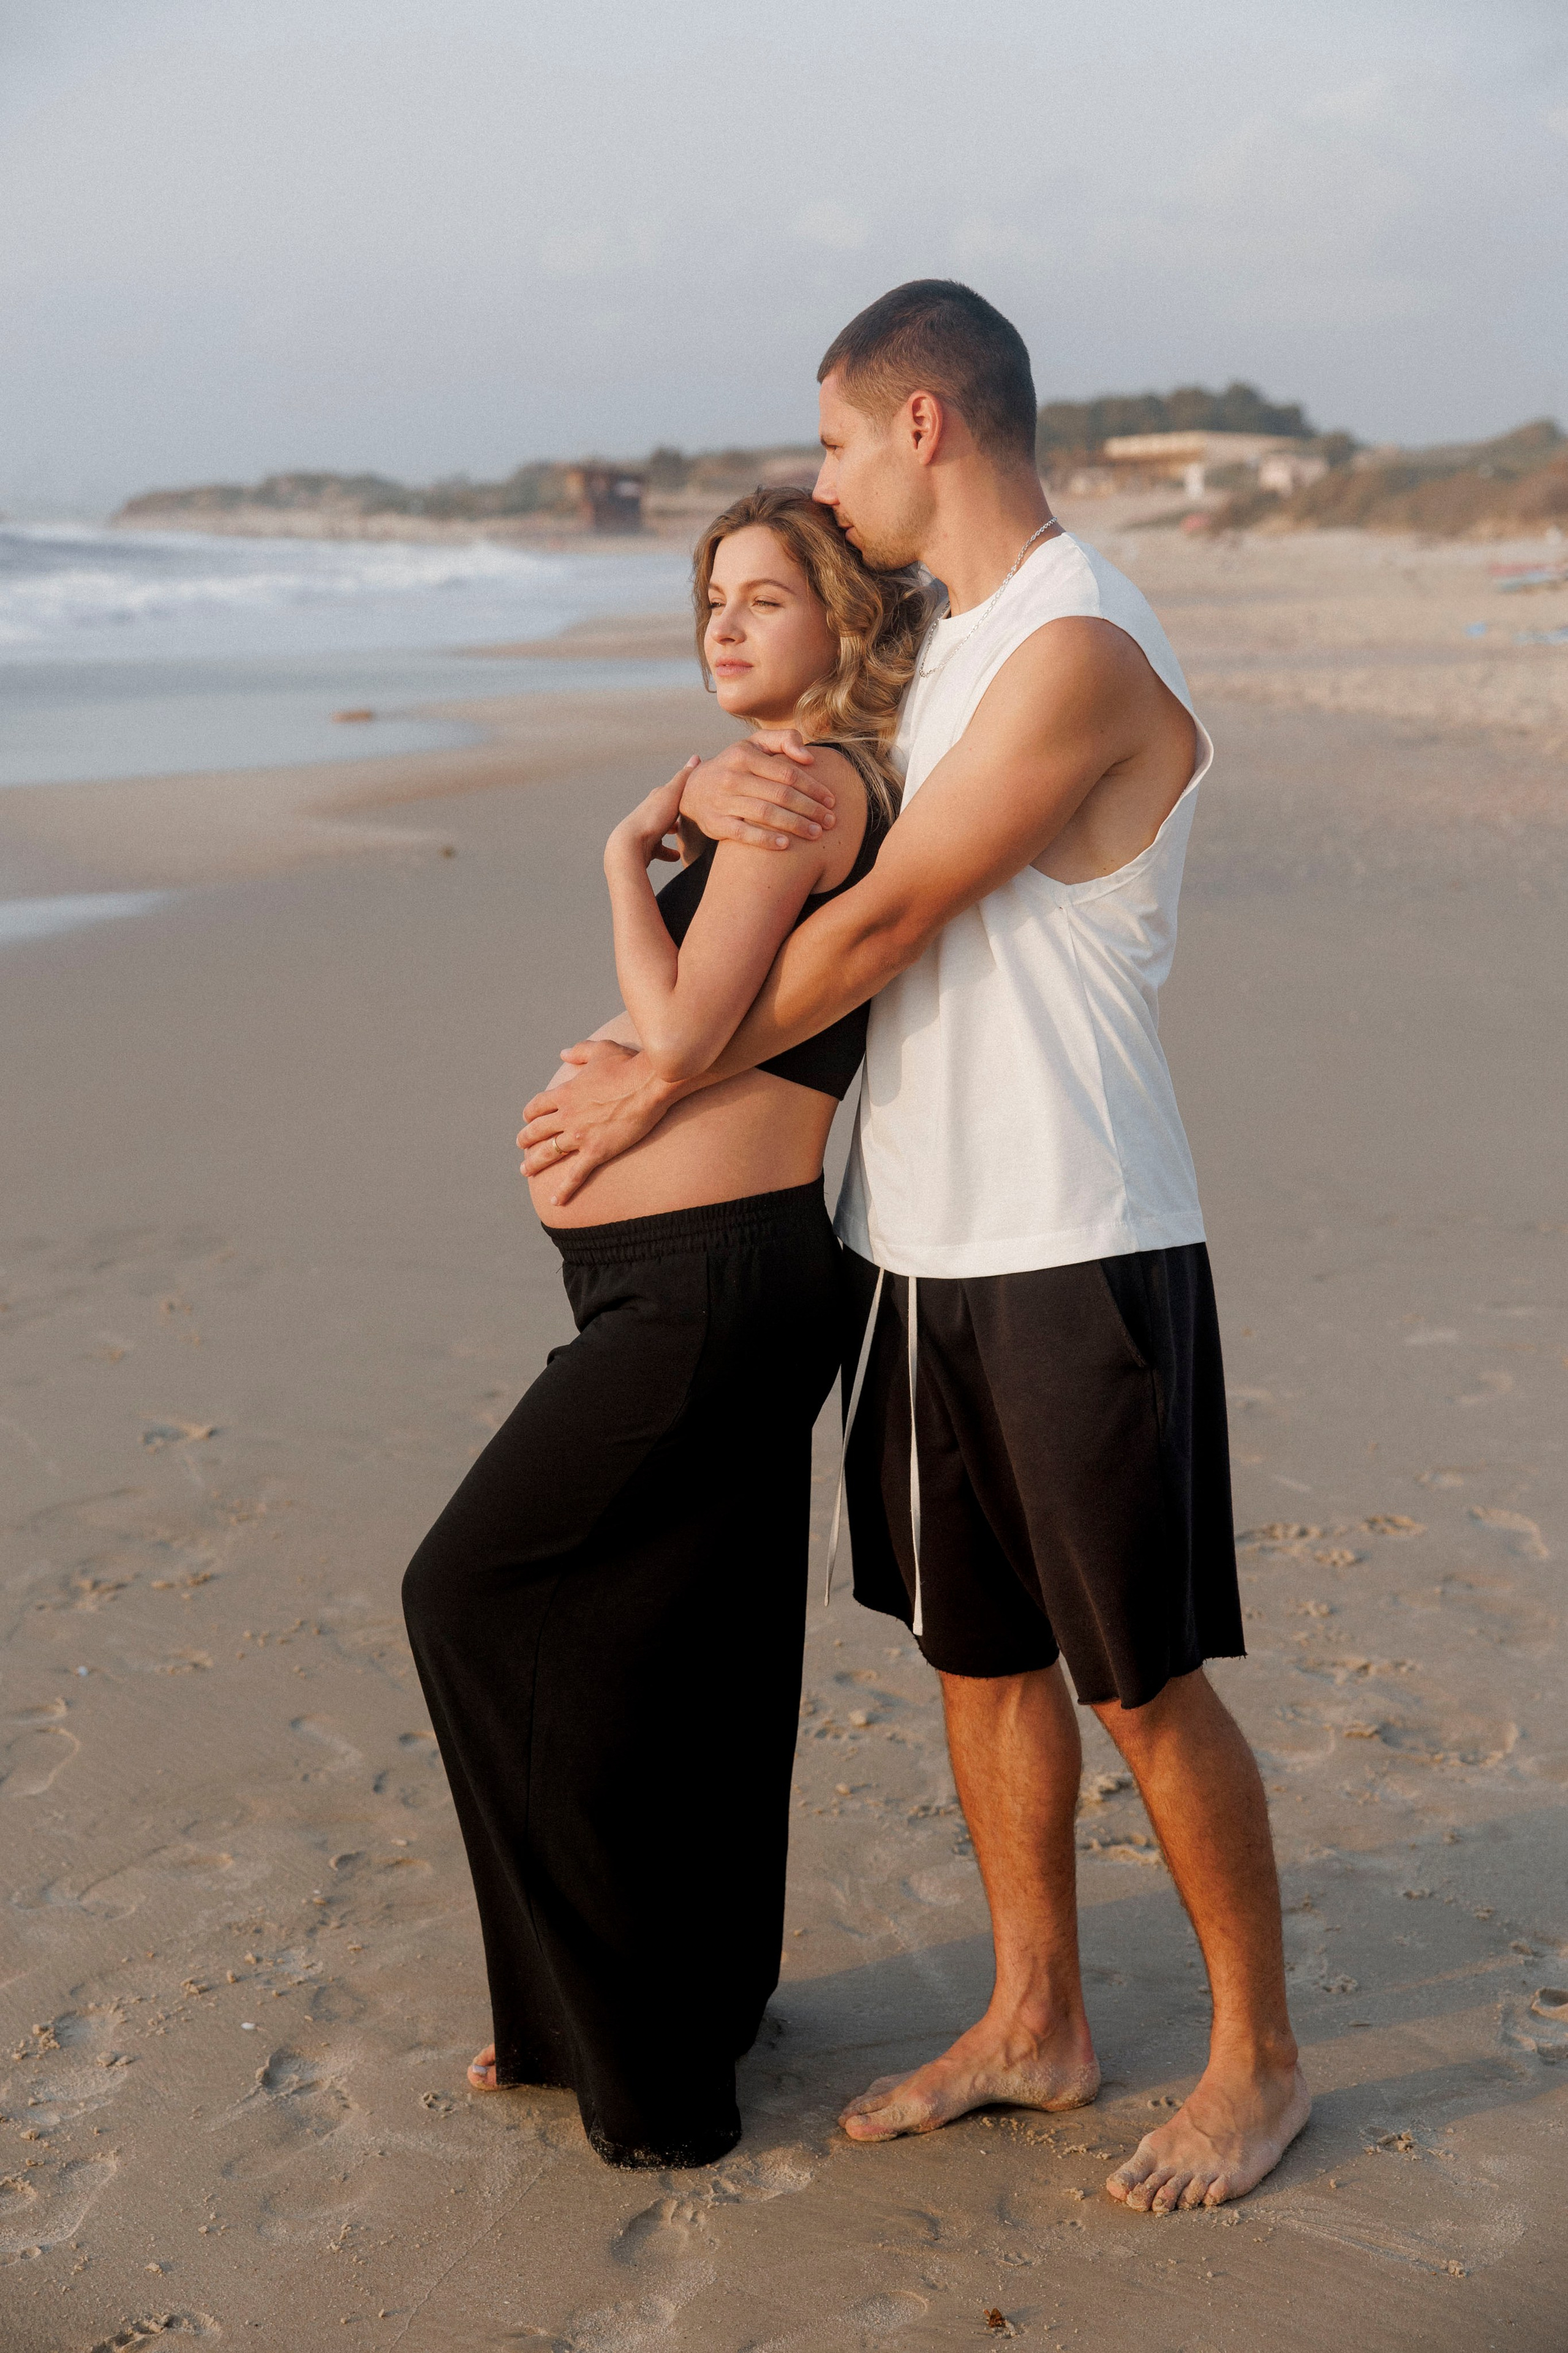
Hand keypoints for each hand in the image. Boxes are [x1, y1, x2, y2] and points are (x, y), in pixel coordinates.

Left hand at [518, 1041, 680, 1204]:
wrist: (650, 1084)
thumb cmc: (628, 1065)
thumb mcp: (601, 1050)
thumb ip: (579, 1051)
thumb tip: (563, 1054)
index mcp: (566, 1093)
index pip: (538, 1106)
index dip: (530, 1114)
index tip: (527, 1119)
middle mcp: (567, 1115)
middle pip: (537, 1130)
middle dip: (526, 1139)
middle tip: (521, 1146)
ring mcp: (580, 1135)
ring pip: (549, 1153)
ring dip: (534, 1163)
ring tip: (525, 1170)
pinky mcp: (597, 1151)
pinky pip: (575, 1175)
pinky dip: (564, 1190)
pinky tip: (555, 1201)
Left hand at [608, 757, 698, 868]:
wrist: (629, 845)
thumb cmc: (652, 818)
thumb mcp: (672, 795)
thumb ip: (684, 778)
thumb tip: (696, 757)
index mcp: (656, 798)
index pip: (671, 790)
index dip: (683, 789)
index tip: (695, 790)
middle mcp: (650, 813)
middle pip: (666, 809)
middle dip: (677, 810)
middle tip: (691, 813)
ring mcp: (647, 830)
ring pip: (662, 829)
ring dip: (672, 830)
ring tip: (685, 836)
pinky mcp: (646, 847)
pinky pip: (659, 849)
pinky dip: (668, 852)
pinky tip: (677, 857)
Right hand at [679, 730, 836, 849]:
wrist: (693, 790)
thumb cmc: (735, 766)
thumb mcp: (754, 745)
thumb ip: (783, 740)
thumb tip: (809, 757)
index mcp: (744, 755)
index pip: (787, 772)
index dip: (813, 787)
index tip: (831, 800)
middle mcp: (732, 777)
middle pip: (780, 795)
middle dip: (810, 809)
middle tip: (830, 821)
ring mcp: (723, 801)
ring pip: (765, 814)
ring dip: (795, 825)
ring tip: (816, 834)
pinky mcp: (716, 823)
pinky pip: (744, 834)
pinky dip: (766, 840)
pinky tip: (786, 844)